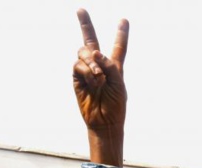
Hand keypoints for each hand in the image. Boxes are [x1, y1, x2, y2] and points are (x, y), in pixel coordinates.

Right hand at [73, 9, 128, 130]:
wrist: (104, 121)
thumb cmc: (115, 104)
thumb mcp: (119, 82)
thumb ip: (109, 64)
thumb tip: (94, 51)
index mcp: (114, 66)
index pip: (118, 47)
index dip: (121, 34)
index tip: (124, 20)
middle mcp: (99, 65)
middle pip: (90, 41)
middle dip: (85, 24)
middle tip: (80, 9)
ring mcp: (86, 71)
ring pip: (84, 52)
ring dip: (92, 62)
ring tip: (99, 77)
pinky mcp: (77, 78)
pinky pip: (78, 65)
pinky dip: (87, 70)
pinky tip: (94, 80)